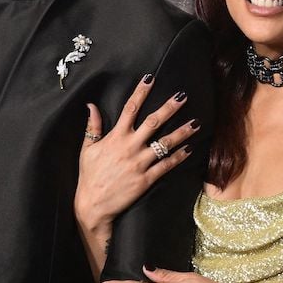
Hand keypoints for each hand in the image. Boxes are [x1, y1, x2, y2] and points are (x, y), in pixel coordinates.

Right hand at [76, 76, 197, 234]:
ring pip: (165, 143)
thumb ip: (92, 127)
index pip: (129, 108)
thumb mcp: (87, 149)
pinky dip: (178, 157)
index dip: (140, 92)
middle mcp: (129, 147)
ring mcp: (139, 163)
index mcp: (115, 137)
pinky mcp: (146, 179)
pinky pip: (166, 165)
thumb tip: (91, 106)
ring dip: (182, 132)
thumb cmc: (89, 176)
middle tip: (183, 96)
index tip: (150, 78)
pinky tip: (188, 150)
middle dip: (169, 108)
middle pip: (153, 122)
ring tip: (196, 123)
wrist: (93, 204)